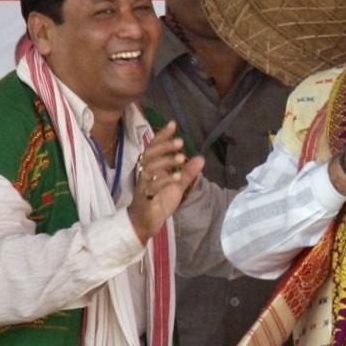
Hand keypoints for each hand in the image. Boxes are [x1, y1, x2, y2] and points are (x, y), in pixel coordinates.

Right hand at [127, 121, 204, 242]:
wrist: (146, 221)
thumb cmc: (159, 200)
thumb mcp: (177, 185)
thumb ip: (188, 172)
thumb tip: (201, 158)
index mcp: (151, 166)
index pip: (154, 146)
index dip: (162, 136)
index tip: (173, 124)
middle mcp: (145, 172)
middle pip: (150, 154)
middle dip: (165, 146)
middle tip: (180, 142)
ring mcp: (144, 184)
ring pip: (150, 168)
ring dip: (166, 161)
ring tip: (181, 158)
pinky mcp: (145, 197)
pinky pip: (153, 186)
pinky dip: (165, 181)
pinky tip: (177, 177)